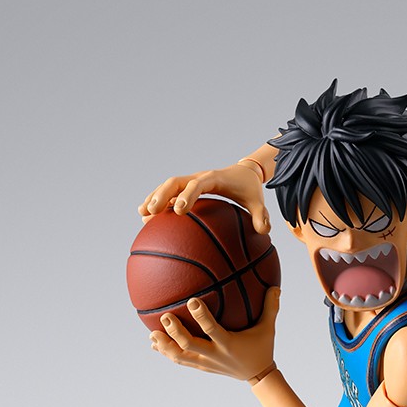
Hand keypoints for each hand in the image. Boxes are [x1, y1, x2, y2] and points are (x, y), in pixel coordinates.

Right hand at [138, 163, 269, 232]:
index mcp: (214, 179)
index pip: (197, 185)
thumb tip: (264, 233)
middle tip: (152, 212)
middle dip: (162, 195)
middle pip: (176, 182)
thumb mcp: (258, 202)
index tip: (178, 210)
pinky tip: (146, 216)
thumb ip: (262, 216)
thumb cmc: (250, 190)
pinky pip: (169, 192)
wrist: (244, 173)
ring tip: (142, 214)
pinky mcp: (187, 187)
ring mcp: (191, 181)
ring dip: (155, 197)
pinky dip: (158, 201)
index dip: (187, 196)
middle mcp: (199, 177)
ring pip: (168, 186)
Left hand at [150, 289, 279, 380]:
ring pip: (180, 357)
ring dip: (165, 346)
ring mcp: (206, 363)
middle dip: (175, 332)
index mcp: (229, 344)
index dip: (201, 316)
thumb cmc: (262, 347)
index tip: (191, 301)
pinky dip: (167, 352)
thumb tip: (276, 285)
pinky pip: (181, 360)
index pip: (212, 329)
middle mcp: (215, 355)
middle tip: (165, 316)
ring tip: (152, 334)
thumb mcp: (268, 329)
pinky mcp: (201, 366)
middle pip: (190, 345)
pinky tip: (155, 343)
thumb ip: (270, 307)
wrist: (258, 376)